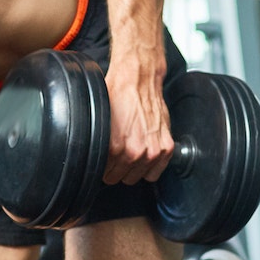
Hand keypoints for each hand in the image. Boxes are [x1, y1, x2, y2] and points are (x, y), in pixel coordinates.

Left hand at [103, 60, 172, 185]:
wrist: (139, 80)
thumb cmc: (119, 95)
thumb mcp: (101, 122)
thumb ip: (100, 145)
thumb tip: (93, 159)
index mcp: (116, 147)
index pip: (105, 174)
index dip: (103, 167)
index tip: (105, 161)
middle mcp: (136, 152)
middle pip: (120, 179)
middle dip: (117, 169)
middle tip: (117, 156)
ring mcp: (153, 151)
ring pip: (137, 178)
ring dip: (133, 169)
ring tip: (130, 154)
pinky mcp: (166, 147)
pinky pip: (155, 173)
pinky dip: (150, 168)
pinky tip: (143, 156)